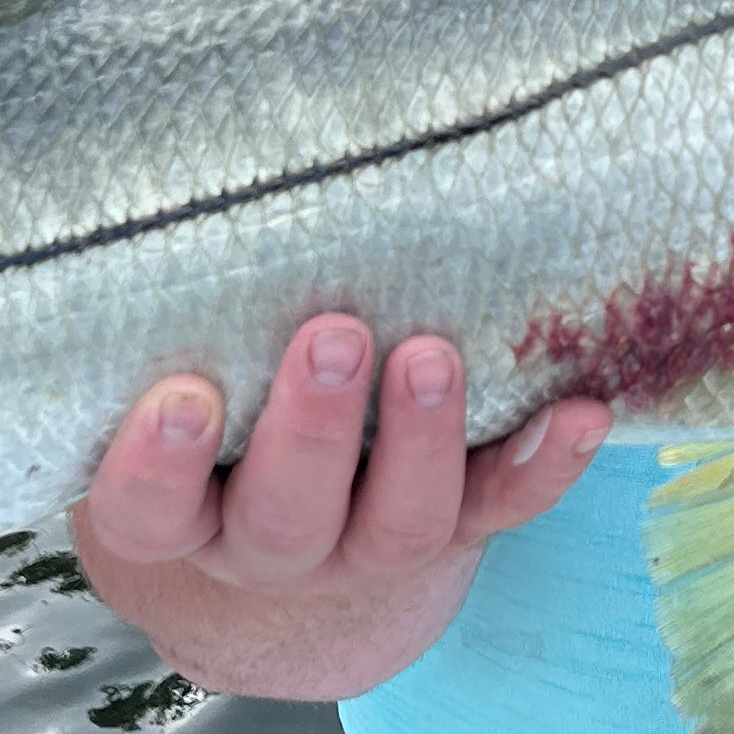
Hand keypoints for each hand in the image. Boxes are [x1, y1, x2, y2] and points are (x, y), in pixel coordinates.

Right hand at [71, 316, 609, 698]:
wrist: (291, 561)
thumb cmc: (210, 428)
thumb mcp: (164, 385)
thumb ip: (168, 323)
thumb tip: (180, 173)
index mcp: (179, 517)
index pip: (147, 511)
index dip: (157, 466)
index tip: (182, 396)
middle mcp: (268, 547)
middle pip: (283, 520)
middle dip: (311, 432)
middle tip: (331, 336)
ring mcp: (367, 549)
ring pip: (399, 527)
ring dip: (423, 441)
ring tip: (433, 355)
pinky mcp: (456, 530)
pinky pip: (502, 510)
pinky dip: (547, 465)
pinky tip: (585, 412)